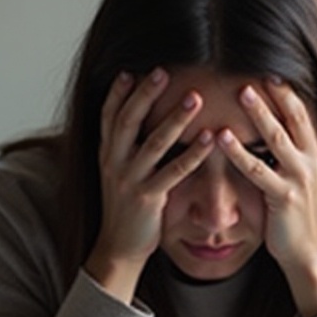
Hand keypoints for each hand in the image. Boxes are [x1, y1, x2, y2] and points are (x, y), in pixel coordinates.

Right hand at [85, 69, 214, 302]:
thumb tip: (141, 121)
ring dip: (174, 119)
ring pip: (152, 144)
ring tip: (195, 97)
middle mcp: (113, 163)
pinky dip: (192, 154)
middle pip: (127, 121)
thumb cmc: (126, 207)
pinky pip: (173, 172)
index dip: (117, 92)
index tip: (130, 69)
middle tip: (163, 71)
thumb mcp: (118, 172)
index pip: (108, 115)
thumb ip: (126, 147)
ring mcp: (129, 181)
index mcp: (107, 154)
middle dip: (145, 94)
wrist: (119, 247)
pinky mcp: (147, 199)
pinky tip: (209, 138)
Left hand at [217, 79, 316, 316]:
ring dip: (259, 113)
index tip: (267, 68)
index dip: (286, 90)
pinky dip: (240, 151)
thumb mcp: (300, 177)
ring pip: (278, 138)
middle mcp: (313, 161)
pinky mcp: (285, 197)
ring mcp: (301, 179)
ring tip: (241, 91)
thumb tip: (268, 126)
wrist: (308, 252)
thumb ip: (289, 151)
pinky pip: (258, 169)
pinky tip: (223, 137)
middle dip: (275, 92)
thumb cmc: (297, 215)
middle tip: (254, 68)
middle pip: (294, 117)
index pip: (302, 112)